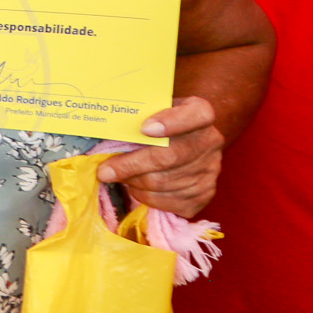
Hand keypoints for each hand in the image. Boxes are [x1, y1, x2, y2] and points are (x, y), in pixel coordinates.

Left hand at [97, 95, 223, 217]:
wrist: (184, 139)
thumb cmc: (158, 121)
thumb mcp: (151, 109)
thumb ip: (135, 117)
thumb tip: (102, 132)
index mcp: (200, 112)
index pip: (196, 114)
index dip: (170, 122)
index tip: (144, 129)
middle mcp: (211, 141)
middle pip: (170, 156)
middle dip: (131, 165)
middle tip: (105, 171)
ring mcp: (211, 169)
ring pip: (164, 183)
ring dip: (134, 183)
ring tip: (119, 177)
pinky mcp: (205, 194)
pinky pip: (170, 202)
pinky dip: (146, 197)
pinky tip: (136, 188)